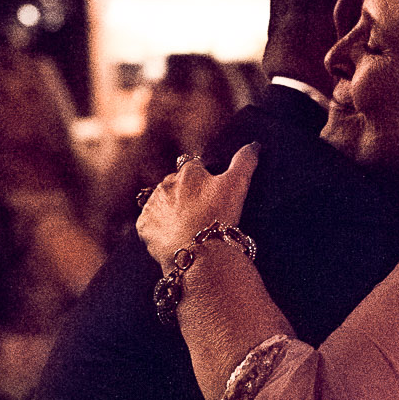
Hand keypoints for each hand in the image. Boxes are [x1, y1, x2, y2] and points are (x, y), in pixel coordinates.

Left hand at [137, 147, 257, 267]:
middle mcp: (165, 183)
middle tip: (200, 214)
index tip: (210, 195)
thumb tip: (254, 145)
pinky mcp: (143, 226)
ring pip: (161, 204)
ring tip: (187, 228)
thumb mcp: (237, 185)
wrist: (199, 254)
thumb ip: (245, 162)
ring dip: (170, 212)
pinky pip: (149, 224)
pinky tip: (173, 238)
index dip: (202, 180)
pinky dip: (159, 230)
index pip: (194, 167)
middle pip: (175, 185)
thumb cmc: (219, 217)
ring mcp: (152, 205)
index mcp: (187, 171)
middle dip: (184, 195)